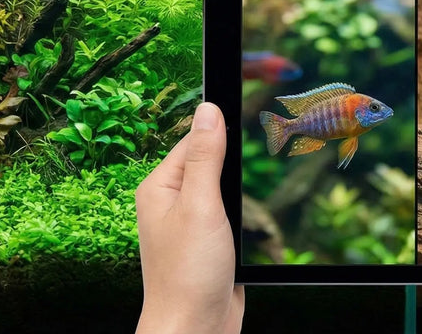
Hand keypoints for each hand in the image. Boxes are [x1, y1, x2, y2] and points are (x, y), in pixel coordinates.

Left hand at [136, 102, 244, 333]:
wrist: (195, 330)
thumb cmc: (189, 273)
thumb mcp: (200, 205)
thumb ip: (205, 157)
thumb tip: (208, 110)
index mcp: (159, 187)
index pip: (193, 140)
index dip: (220, 129)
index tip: (251, 115)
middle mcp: (170, 203)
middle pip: (208, 161)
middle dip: (233, 161)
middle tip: (262, 151)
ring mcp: (189, 224)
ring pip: (221, 189)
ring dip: (240, 190)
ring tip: (253, 190)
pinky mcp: (208, 243)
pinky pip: (228, 214)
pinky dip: (243, 214)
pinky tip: (252, 220)